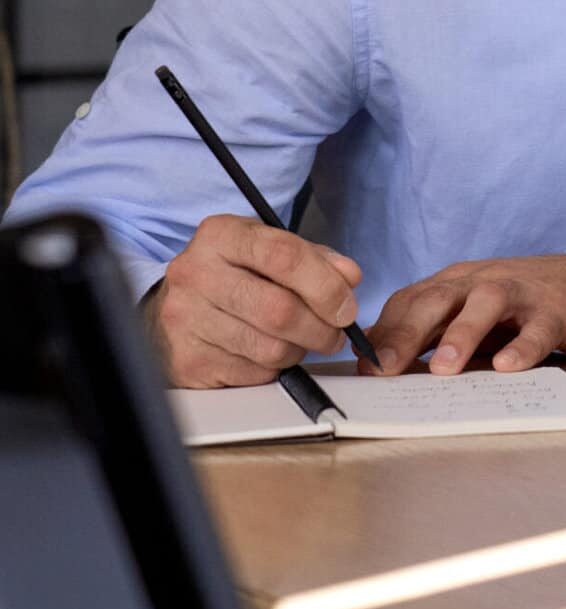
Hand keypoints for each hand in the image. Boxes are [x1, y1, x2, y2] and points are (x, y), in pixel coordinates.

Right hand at [146, 214, 363, 388]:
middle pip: (279, 309)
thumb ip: (315, 258)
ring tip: (303, 339)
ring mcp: (187, 320)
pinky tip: (270, 351)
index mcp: (221, 235)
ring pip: (270, 347)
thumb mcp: (269, 248)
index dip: (325, 284)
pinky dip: (275, 367)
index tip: (346, 305)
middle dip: (321, 327)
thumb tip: (349, 278)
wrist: (174, 305)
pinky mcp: (188, 362)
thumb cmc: (232, 272)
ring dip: (301, 349)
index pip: (284, 255)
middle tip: (336, 331)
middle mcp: (196, 274)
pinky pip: (253, 373)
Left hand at [363, 254, 565, 375]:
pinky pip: (537, 327)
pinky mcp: (556, 310)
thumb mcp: (474, 318)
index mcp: (456, 284)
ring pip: (485, 303)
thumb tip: (385, 369)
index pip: (411, 301)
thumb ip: (437, 336)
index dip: (384, 333)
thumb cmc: (524, 307)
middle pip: (438, 299)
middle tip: (385, 371)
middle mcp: (482, 282)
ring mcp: (520, 293)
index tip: (363, 369)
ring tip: (443, 369)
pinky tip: (509, 367)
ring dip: (461, 334)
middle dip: (408, 333)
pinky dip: (522, 346)